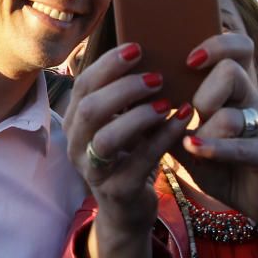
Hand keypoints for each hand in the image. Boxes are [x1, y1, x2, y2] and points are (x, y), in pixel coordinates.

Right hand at [64, 42, 191, 257]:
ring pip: (107, 138)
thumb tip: (146, 47)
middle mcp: (77, 145)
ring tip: (166, 101)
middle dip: (123, 87)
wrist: (128, 209)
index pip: (84, 84)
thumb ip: (123, 93)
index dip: (109, 64)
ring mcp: (93, 171)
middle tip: (157, 77)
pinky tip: (182, 122)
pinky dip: (162, 138)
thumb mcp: (119, 121)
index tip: (138, 47)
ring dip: (139, 115)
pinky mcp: (117, 191)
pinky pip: (139, 161)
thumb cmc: (128, 153)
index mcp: (75, 121)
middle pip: (89, 108)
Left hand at [171, 32, 257, 234]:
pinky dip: (214, 148)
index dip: (217, 44)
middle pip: (231, 71)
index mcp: (235, 89)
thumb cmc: (217, 162)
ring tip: (192, 145)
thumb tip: (130, 100)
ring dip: (204, 132)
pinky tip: (195, 149)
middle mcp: (253, 100)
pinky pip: (241, 146)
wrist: (253, 200)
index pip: (239, 47)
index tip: (189, 59)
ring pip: (231, 114)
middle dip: (203, 93)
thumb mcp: (186, 138)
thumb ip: (167, 119)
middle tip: (192, 114)